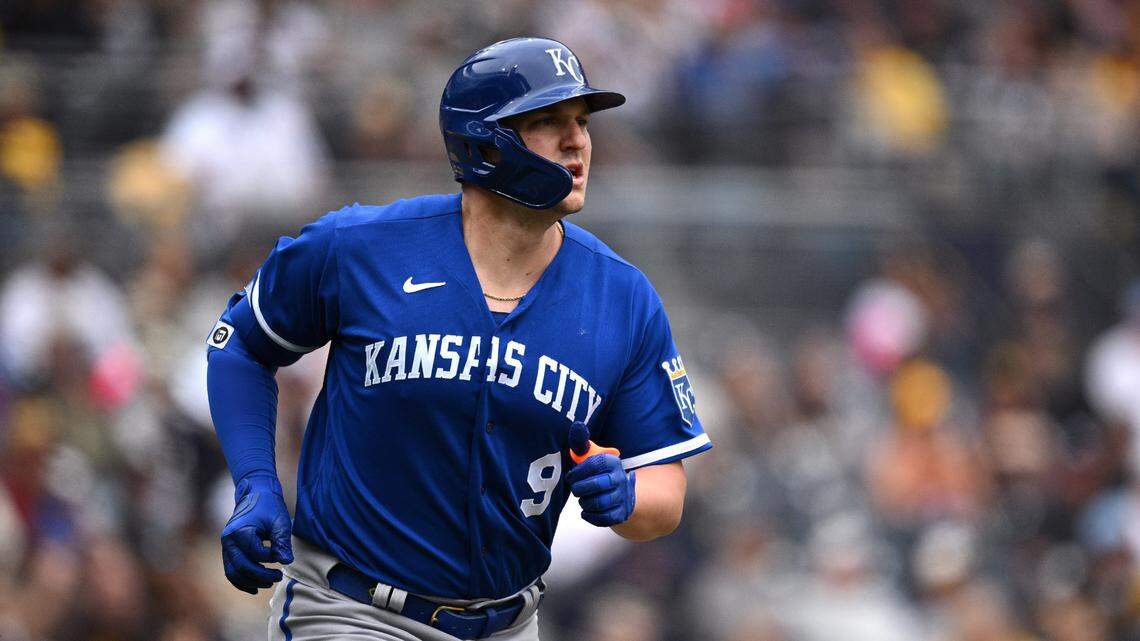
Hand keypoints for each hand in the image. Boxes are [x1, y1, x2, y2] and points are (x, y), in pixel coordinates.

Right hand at [221, 474, 293, 593]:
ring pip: (233, 573)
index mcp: (240, 531)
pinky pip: (231, 571)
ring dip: (251, 582)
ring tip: (269, 583)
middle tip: (278, 577)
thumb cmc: (269, 507)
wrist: (254, 494)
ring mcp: (226, 546)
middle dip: (261, 576)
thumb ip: (282, 541)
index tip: (283, 557)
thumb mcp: (280, 521)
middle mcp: (228, 540)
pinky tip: (255, 588)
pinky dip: (241, 582)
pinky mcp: (228, 551)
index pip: (255, 553)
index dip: (271, 558)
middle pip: (242, 567)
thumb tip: (286, 561)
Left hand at [565, 421, 635, 526]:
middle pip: (596, 486)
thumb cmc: (596, 472)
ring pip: (599, 503)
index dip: (577, 472)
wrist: (619, 493)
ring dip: (584, 503)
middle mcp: (620, 478)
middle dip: (579, 489)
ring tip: (583, 499)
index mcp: (612, 461)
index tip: (571, 476)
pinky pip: (603, 518)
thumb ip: (580, 443)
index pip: (593, 464)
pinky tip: (587, 510)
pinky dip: (590, 516)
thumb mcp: (589, 456)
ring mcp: (622, 497)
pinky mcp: (621, 514)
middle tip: (576, 489)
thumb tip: (577, 425)